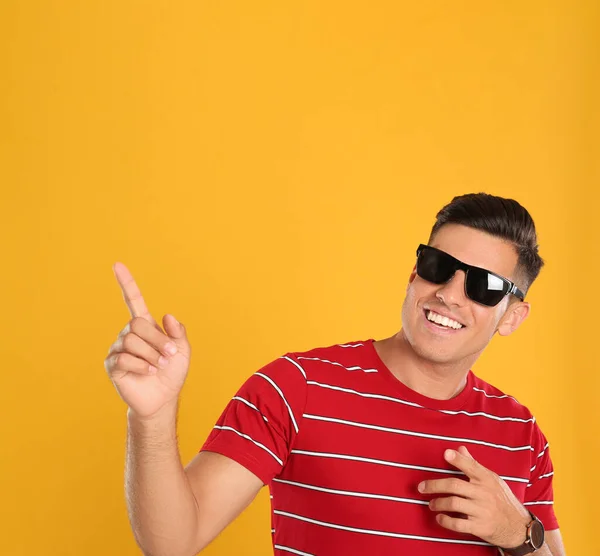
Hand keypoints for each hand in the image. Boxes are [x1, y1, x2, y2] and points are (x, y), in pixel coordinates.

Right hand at [104, 262, 191, 418]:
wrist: (163, 398)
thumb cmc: (172, 373)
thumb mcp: (183, 350)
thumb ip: (178, 332)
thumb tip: (166, 316)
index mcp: (145, 326)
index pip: (133, 301)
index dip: (126, 283)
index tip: (117, 265)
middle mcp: (129, 333)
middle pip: (137, 324)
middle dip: (157, 341)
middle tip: (168, 356)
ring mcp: (118, 349)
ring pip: (131, 341)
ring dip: (151, 355)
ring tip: (158, 367)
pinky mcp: (112, 365)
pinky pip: (124, 358)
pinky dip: (141, 366)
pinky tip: (146, 373)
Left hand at [418, 446, 530, 548]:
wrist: (519, 528)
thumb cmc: (502, 500)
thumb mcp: (492, 480)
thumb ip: (474, 465)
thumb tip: (460, 448)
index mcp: (487, 479)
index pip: (471, 466)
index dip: (458, 459)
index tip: (445, 453)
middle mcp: (484, 494)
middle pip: (455, 485)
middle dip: (434, 485)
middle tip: (421, 487)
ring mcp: (482, 511)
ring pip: (454, 503)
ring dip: (438, 503)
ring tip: (431, 504)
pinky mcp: (480, 527)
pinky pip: (459, 524)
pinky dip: (446, 521)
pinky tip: (439, 518)